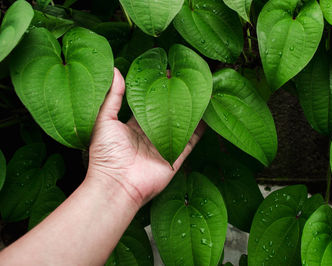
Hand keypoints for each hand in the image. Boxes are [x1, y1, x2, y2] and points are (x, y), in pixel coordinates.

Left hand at [88, 68, 204, 206]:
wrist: (118, 184)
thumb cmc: (106, 154)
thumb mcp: (104, 121)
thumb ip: (112, 97)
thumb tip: (114, 70)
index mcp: (132, 127)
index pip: (147, 104)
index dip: (155, 90)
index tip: (163, 73)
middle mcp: (150, 135)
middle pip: (166, 112)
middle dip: (174, 97)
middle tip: (183, 78)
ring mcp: (165, 145)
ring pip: (181, 123)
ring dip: (189, 109)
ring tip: (199, 91)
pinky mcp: (177, 156)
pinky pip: (191, 139)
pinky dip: (200, 128)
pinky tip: (207, 113)